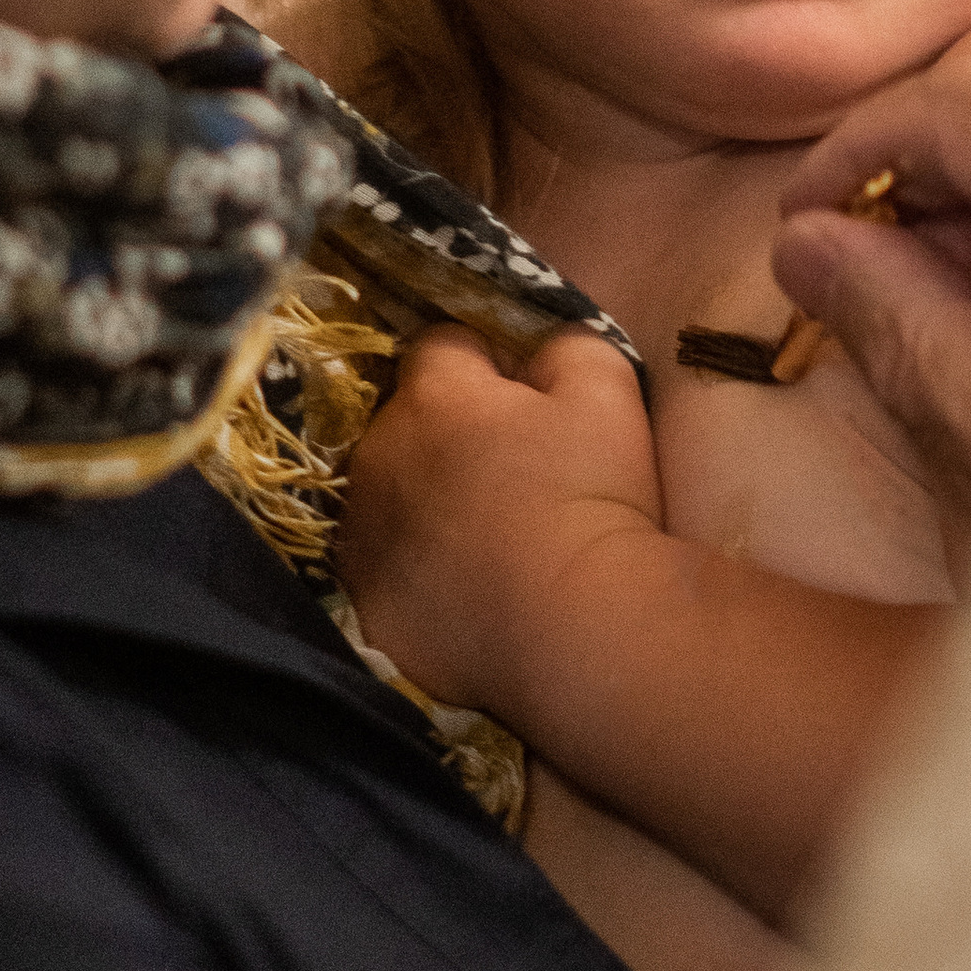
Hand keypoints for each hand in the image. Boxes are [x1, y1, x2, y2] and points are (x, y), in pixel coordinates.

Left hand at [333, 326, 658, 711]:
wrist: (574, 626)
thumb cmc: (594, 500)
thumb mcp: (607, 395)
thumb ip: (566, 345)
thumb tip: (538, 344)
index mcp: (436, 396)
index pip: (442, 345)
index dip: (484, 364)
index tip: (523, 399)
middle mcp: (379, 454)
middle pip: (405, 420)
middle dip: (446, 433)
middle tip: (509, 475)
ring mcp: (363, 533)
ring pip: (386, 494)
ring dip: (422, 501)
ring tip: (484, 539)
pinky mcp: (366, 600)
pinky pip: (384, 567)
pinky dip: (414, 570)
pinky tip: (464, 588)